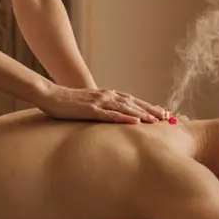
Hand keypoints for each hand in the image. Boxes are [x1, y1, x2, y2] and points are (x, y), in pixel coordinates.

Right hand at [34, 85, 169, 123]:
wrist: (50, 96)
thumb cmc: (68, 103)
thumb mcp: (88, 105)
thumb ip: (102, 109)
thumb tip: (112, 118)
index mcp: (108, 95)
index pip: (133, 101)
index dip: (149, 106)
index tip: (164, 113)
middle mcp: (107, 96)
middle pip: (134, 103)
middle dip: (152, 110)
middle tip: (168, 118)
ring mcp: (99, 102)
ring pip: (126, 108)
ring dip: (142, 114)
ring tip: (157, 121)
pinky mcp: (91, 110)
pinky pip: (110, 115)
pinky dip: (124, 118)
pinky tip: (135, 123)